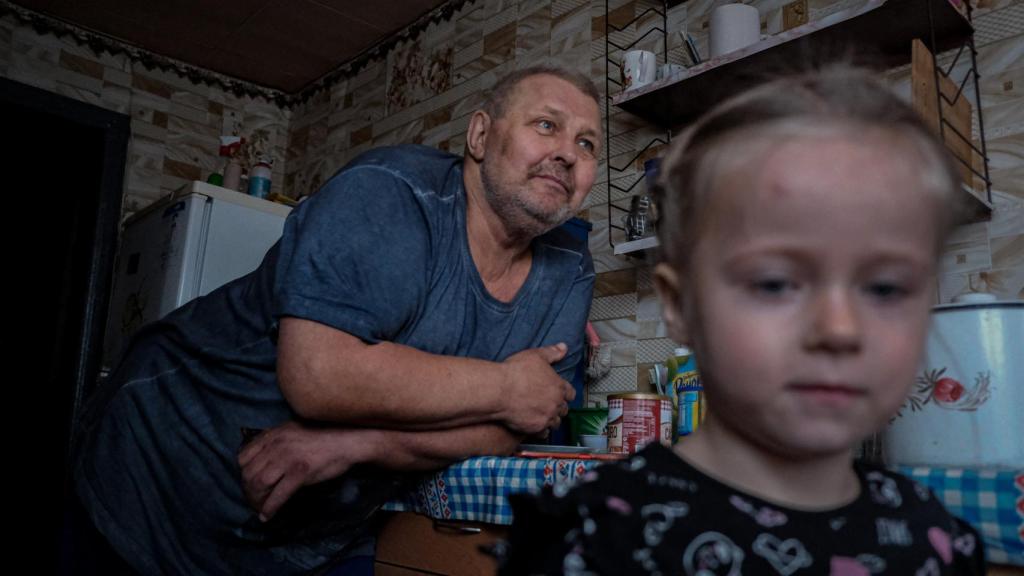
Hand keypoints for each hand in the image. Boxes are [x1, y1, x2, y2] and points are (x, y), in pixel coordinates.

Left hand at [237, 421, 371, 521]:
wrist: (348, 441)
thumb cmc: (323, 437)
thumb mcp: (293, 431)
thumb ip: (276, 441)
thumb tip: (261, 457)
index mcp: (273, 434)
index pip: (243, 456)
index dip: (243, 474)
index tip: (250, 484)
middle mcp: (277, 444)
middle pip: (249, 472)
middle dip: (248, 491)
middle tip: (254, 501)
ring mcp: (287, 458)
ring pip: (259, 484)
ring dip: (256, 500)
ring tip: (260, 508)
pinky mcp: (300, 472)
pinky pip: (278, 494)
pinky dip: (270, 508)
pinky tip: (267, 516)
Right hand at [498, 343, 574, 434]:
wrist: (499, 390)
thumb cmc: (515, 372)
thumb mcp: (535, 356)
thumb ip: (551, 352)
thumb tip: (563, 347)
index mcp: (558, 386)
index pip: (570, 393)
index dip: (565, 393)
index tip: (561, 394)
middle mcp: (556, 403)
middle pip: (564, 409)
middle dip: (558, 407)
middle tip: (549, 405)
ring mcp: (547, 416)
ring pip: (556, 422)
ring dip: (551, 419)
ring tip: (543, 416)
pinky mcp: (537, 427)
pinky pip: (545, 433)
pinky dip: (542, 431)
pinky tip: (536, 426)